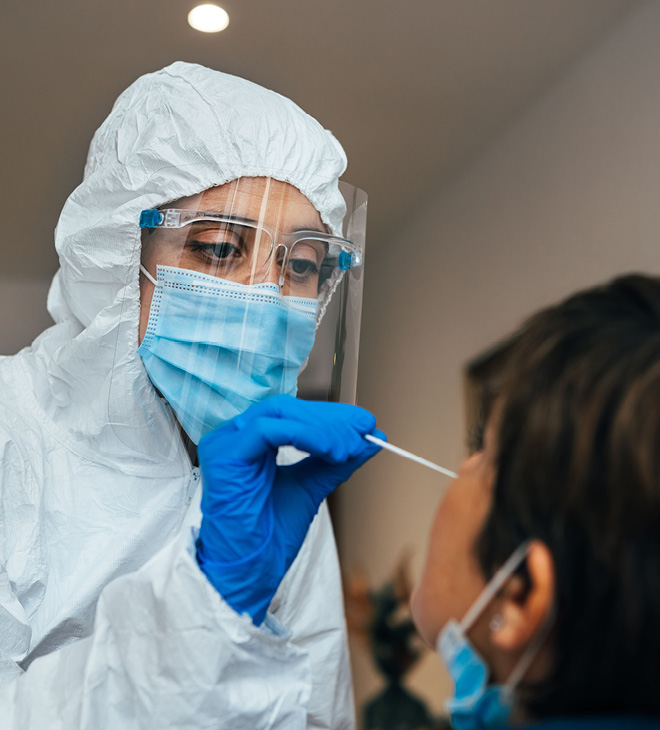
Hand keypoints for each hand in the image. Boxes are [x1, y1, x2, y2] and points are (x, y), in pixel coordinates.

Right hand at [196, 394, 384, 624]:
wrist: (249, 571)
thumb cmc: (270, 535)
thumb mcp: (311, 487)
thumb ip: (336, 461)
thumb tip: (370, 439)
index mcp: (250, 441)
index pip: (292, 413)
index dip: (330, 415)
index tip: (365, 424)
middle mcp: (234, 436)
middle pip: (288, 409)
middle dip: (330, 419)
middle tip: (363, 432)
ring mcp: (225, 443)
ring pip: (280, 414)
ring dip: (322, 428)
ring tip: (347, 449)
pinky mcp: (224, 455)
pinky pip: (268, 431)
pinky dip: (304, 435)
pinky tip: (328, 451)